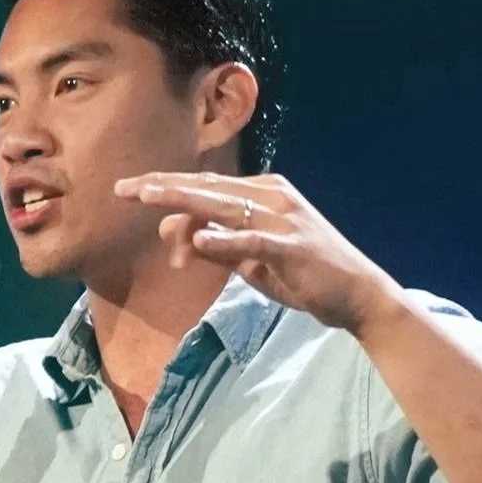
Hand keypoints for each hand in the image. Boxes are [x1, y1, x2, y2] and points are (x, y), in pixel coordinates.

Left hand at [114, 172, 401, 337]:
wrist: (358, 295)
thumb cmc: (305, 277)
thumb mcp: (253, 262)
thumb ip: (217, 247)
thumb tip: (176, 237)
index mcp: (263, 193)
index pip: (206, 187)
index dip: (167, 187)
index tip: (131, 191)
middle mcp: (272, 196)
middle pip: (207, 187)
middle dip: (163, 186)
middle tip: (124, 189)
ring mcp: (283, 219)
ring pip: (224, 205)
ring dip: (184, 202)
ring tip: (149, 199)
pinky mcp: (292, 247)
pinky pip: (253, 241)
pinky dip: (225, 240)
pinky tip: (200, 241)